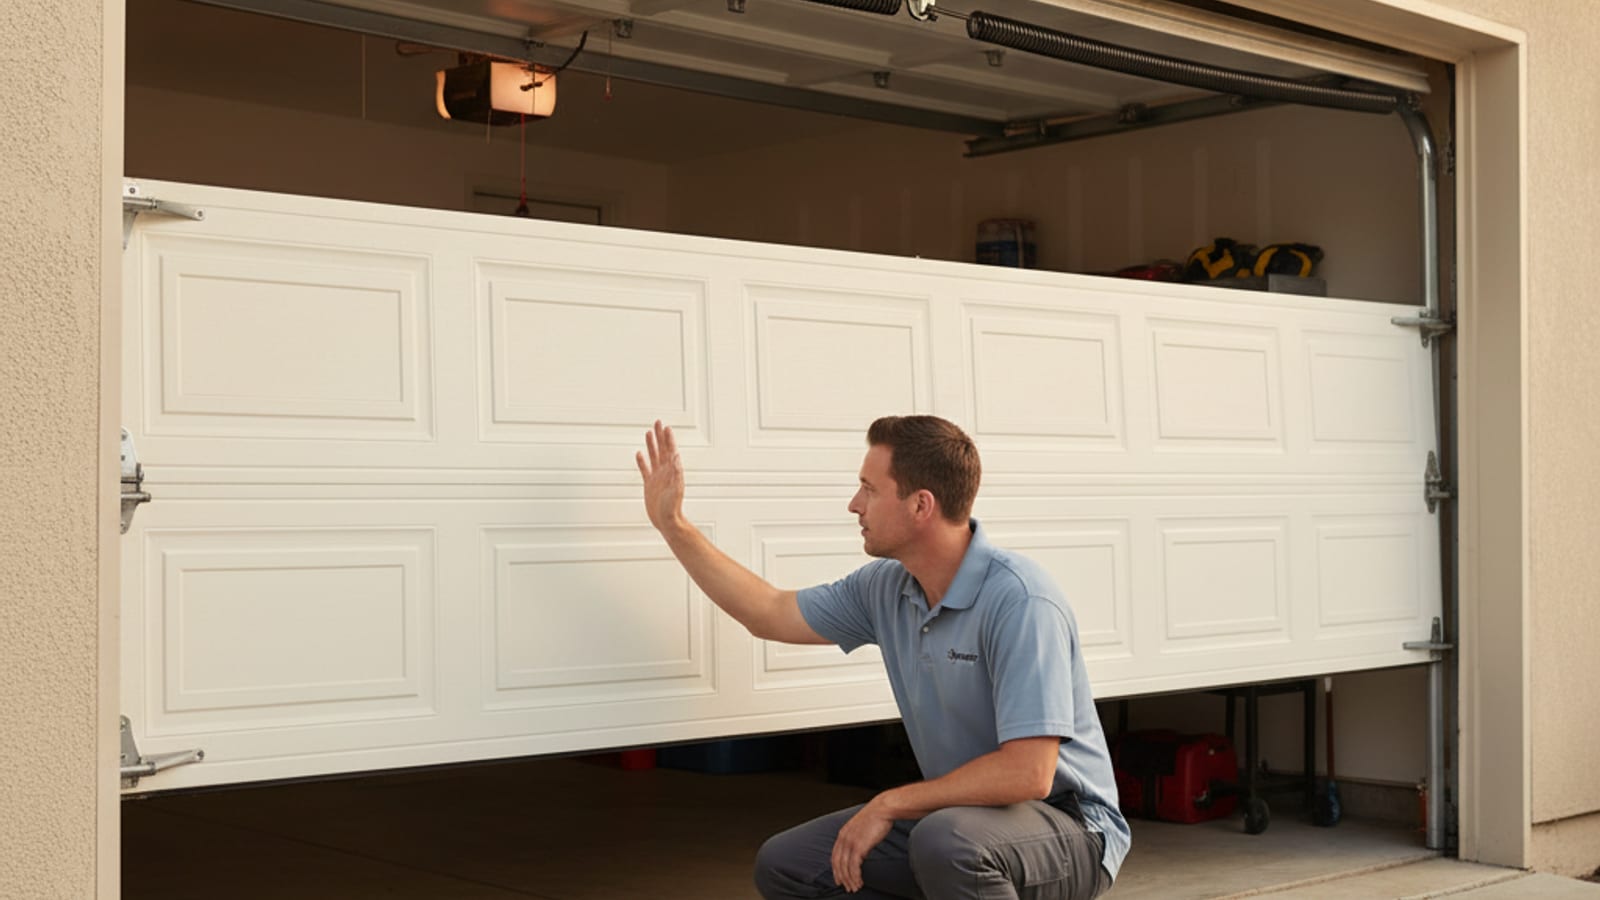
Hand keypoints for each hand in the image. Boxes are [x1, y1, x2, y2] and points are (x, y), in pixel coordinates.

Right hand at [635, 420, 685, 534]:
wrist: (666, 521)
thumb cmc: (672, 508)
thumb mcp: (675, 489)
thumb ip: (676, 473)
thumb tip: (676, 457)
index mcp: (672, 471)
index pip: (670, 450)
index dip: (668, 438)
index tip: (665, 426)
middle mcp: (665, 472)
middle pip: (661, 449)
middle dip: (659, 436)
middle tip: (657, 422)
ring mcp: (657, 477)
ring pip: (653, 456)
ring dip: (651, 444)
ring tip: (648, 433)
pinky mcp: (649, 484)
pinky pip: (645, 469)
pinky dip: (642, 461)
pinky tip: (639, 454)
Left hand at [831, 799, 894, 892]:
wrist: (883, 808)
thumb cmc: (876, 816)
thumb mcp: (861, 827)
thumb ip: (857, 838)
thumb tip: (861, 850)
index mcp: (843, 833)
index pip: (835, 855)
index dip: (836, 869)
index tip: (839, 878)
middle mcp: (844, 838)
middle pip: (838, 864)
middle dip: (842, 878)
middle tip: (847, 887)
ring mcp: (850, 842)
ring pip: (845, 867)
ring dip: (850, 880)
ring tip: (855, 888)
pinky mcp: (859, 847)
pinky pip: (854, 867)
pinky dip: (855, 877)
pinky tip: (859, 882)